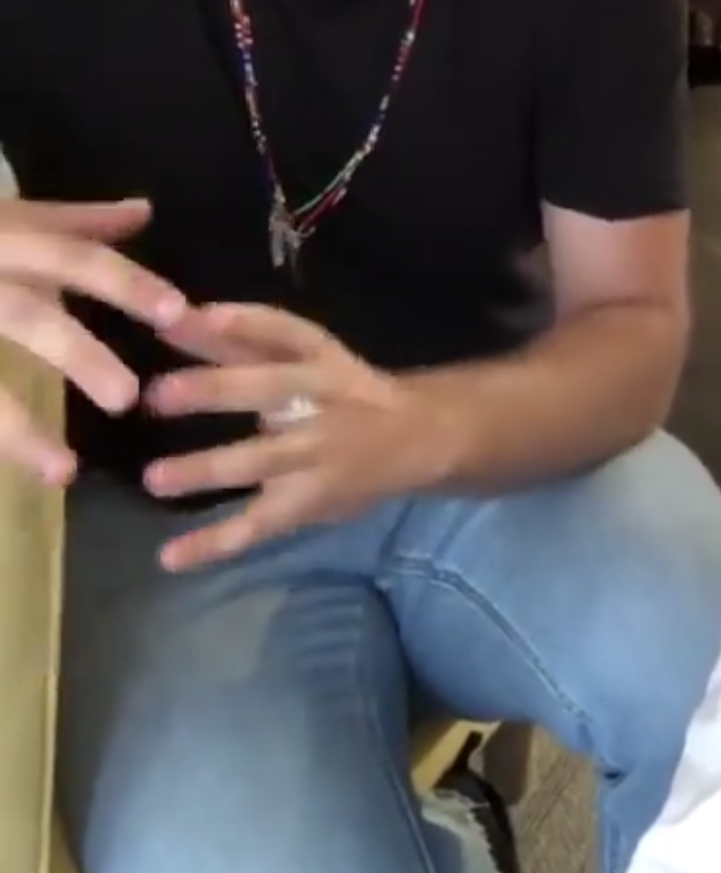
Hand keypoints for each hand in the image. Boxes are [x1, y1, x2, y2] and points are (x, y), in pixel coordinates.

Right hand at [0, 197, 184, 482]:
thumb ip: (68, 220)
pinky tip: (27, 471)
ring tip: (64, 471)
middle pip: (25, 315)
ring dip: (18, 428)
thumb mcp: (1, 217)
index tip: (178, 313)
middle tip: (128, 397)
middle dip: (77, 355)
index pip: (69, 256)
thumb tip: (141, 212)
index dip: (125, 283)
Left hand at [144, 302, 421, 569]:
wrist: (414, 438)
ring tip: (153, 479)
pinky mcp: (306, 504)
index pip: (285, 332)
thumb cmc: (339, 388)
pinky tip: (169, 557)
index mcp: (320, 358)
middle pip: (270, 391)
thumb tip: (171, 318)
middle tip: (157, 395)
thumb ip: (238, 339)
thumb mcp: (302, 355)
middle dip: (215, 391)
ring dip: (208, 469)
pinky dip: (215, 542)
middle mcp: (322, 402)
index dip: (244, 322)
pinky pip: (259, 525)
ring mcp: (316, 457)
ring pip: (261, 461)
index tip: (195, 315)